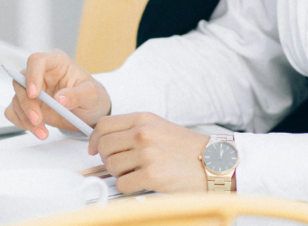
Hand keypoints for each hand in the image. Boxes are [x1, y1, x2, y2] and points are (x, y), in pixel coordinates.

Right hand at [4, 49, 111, 139]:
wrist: (90, 112)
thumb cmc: (92, 96)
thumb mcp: (91, 94)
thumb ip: (76, 95)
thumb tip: (59, 99)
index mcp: (57, 62)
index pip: (37, 60)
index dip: (32, 75)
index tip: (35, 94)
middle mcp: (42, 73)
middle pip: (21, 81)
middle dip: (27, 104)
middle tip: (38, 120)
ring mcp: (33, 89)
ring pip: (16, 98)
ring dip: (25, 117)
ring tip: (42, 132)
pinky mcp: (29, 104)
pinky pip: (14, 110)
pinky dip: (20, 122)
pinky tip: (35, 129)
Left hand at [87, 112, 208, 193]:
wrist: (213, 162)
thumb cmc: (187, 148)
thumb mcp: (159, 127)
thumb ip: (133, 130)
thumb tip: (104, 140)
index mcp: (144, 119)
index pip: (104, 125)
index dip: (94, 139)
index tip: (94, 149)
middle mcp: (143, 133)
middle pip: (103, 146)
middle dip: (106, 159)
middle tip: (120, 164)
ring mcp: (147, 153)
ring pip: (111, 167)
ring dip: (120, 174)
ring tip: (136, 173)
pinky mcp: (152, 175)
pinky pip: (122, 185)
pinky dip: (128, 187)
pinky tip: (143, 182)